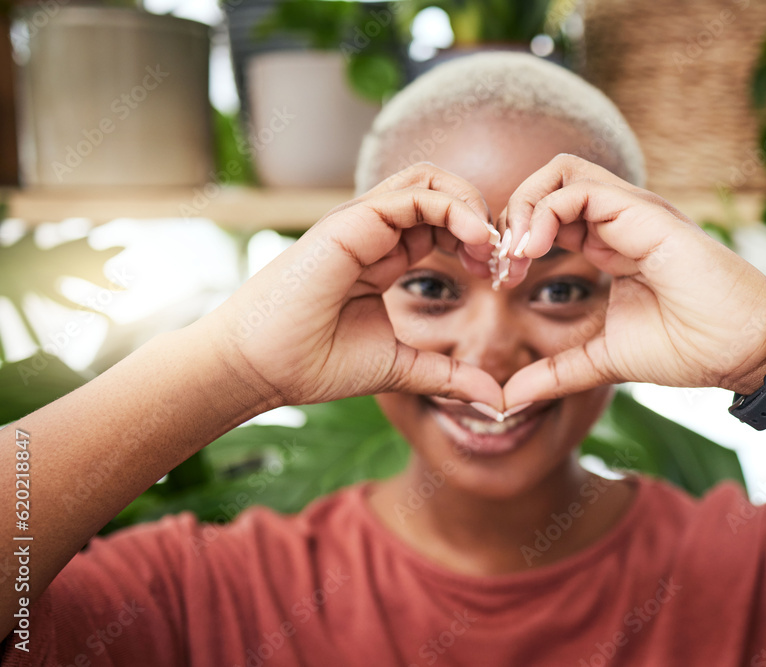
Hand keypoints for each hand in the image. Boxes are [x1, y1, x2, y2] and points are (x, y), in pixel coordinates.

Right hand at [198, 163, 504, 408]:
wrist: (260, 370)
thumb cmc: (316, 365)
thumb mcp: (401, 368)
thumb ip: (448, 375)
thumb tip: (496, 400)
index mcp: (384, 256)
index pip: (442, 222)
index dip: (478, 239)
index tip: (499, 277)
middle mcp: (374, 232)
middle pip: (440, 189)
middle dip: (481, 215)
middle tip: (501, 258)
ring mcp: (361, 224)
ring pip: (428, 180)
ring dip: (470, 205)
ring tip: (489, 246)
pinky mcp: (350, 224)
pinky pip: (411, 196)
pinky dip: (452, 209)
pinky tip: (474, 241)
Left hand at [497, 154, 765, 406]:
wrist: (743, 350)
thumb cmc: (689, 348)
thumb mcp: (602, 360)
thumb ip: (555, 373)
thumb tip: (508, 398)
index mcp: (608, 243)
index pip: (547, 215)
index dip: (515, 239)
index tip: (502, 280)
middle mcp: (619, 220)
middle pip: (548, 183)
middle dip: (511, 217)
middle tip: (502, 265)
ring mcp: (632, 212)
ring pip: (561, 173)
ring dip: (525, 206)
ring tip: (515, 254)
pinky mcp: (644, 213)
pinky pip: (581, 188)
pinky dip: (545, 212)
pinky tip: (533, 251)